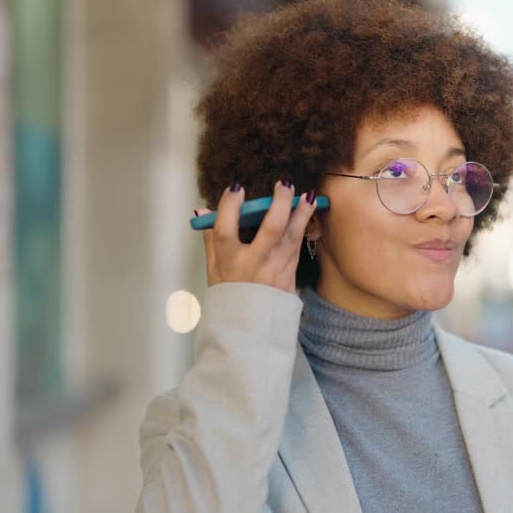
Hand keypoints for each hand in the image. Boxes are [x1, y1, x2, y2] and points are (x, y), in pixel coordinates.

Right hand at [194, 179, 317, 295]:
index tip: (236, 188)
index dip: (230, 207)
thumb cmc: (229, 297)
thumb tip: (203, 211)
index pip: (226, 230)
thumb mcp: (212, 271)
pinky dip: (303, 228)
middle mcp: (255, 264)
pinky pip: (298, 247)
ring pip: (292, 236)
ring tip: (309, 194)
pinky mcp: (291, 275)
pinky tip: (308, 214)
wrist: (251, 329)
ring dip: (302, 213)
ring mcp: (276, 270)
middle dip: (280, 202)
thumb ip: (210, 240)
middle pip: (271, 228)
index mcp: (230, 262)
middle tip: (284, 183)